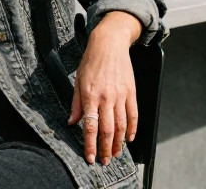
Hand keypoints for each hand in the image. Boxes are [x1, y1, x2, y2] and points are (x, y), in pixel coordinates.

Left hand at [69, 11, 140, 165]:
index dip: (90, 144)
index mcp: (90, 95)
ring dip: (119, 143)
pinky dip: (132, 129)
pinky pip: (133, 115)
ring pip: (121, 125)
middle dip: (106, 149)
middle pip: (108, 130)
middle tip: (104, 161)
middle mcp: (106, 97)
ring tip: (115, 154)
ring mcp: (121, 95)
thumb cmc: (91, 61)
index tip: (90, 157)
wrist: (110, 44)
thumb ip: (76, 104)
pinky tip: (129, 139)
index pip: (90, 126)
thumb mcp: (78, 81)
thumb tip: (71, 123)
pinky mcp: (131, 92)